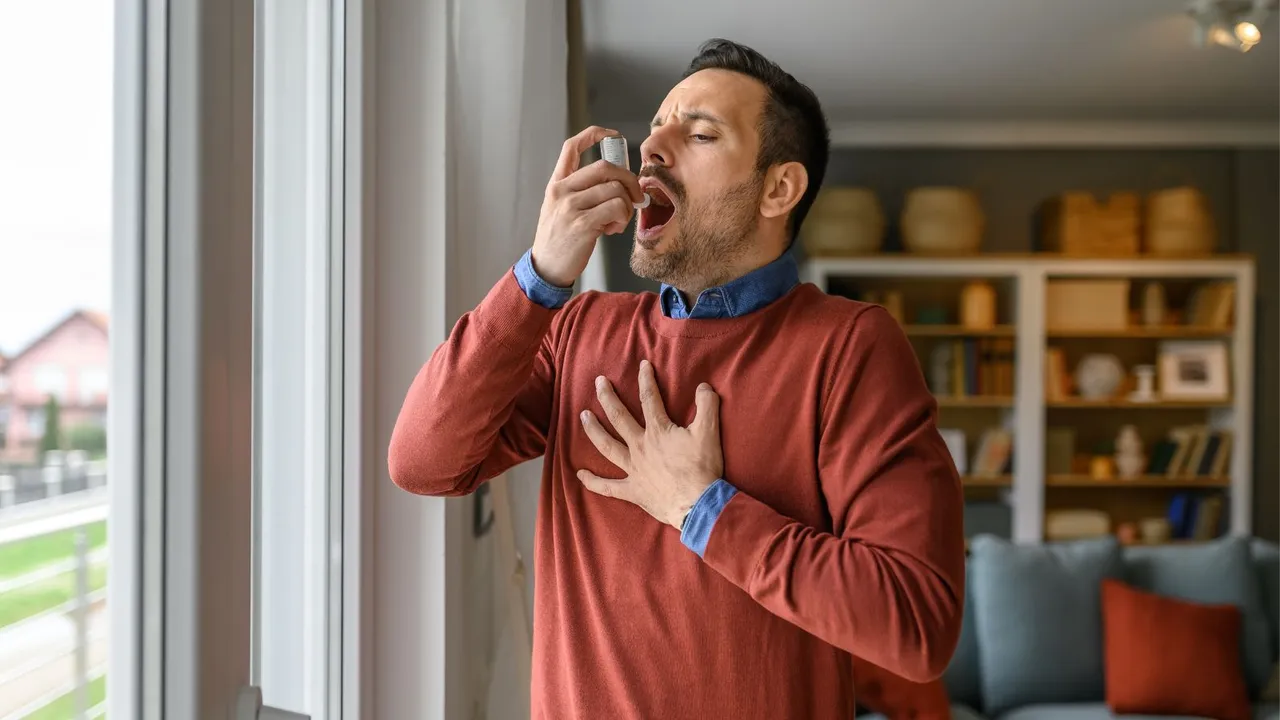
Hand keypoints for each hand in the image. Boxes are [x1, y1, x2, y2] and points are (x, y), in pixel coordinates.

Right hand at [530, 126, 645, 286]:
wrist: (546, 267)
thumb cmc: (559, 239)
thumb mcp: (560, 208)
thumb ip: (583, 192)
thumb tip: (619, 185)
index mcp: (557, 183)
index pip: (572, 147)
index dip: (594, 135)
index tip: (613, 135)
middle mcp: (562, 191)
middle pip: (605, 167)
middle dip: (629, 180)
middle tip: (635, 197)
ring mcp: (571, 207)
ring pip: (615, 189)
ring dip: (626, 206)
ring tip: (618, 221)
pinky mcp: (582, 224)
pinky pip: (617, 208)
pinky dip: (623, 218)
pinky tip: (613, 229)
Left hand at [577, 360, 723, 528]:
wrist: (698, 504)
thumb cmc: (703, 468)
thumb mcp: (710, 432)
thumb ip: (707, 405)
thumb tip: (703, 386)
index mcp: (658, 431)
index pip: (650, 399)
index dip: (646, 380)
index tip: (642, 365)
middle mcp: (640, 446)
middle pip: (619, 418)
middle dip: (607, 398)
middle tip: (598, 383)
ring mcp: (633, 469)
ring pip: (607, 446)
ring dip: (593, 430)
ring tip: (583, 416)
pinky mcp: (633, 491)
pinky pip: (608, 487)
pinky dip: (593, 481)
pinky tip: (579, 474)